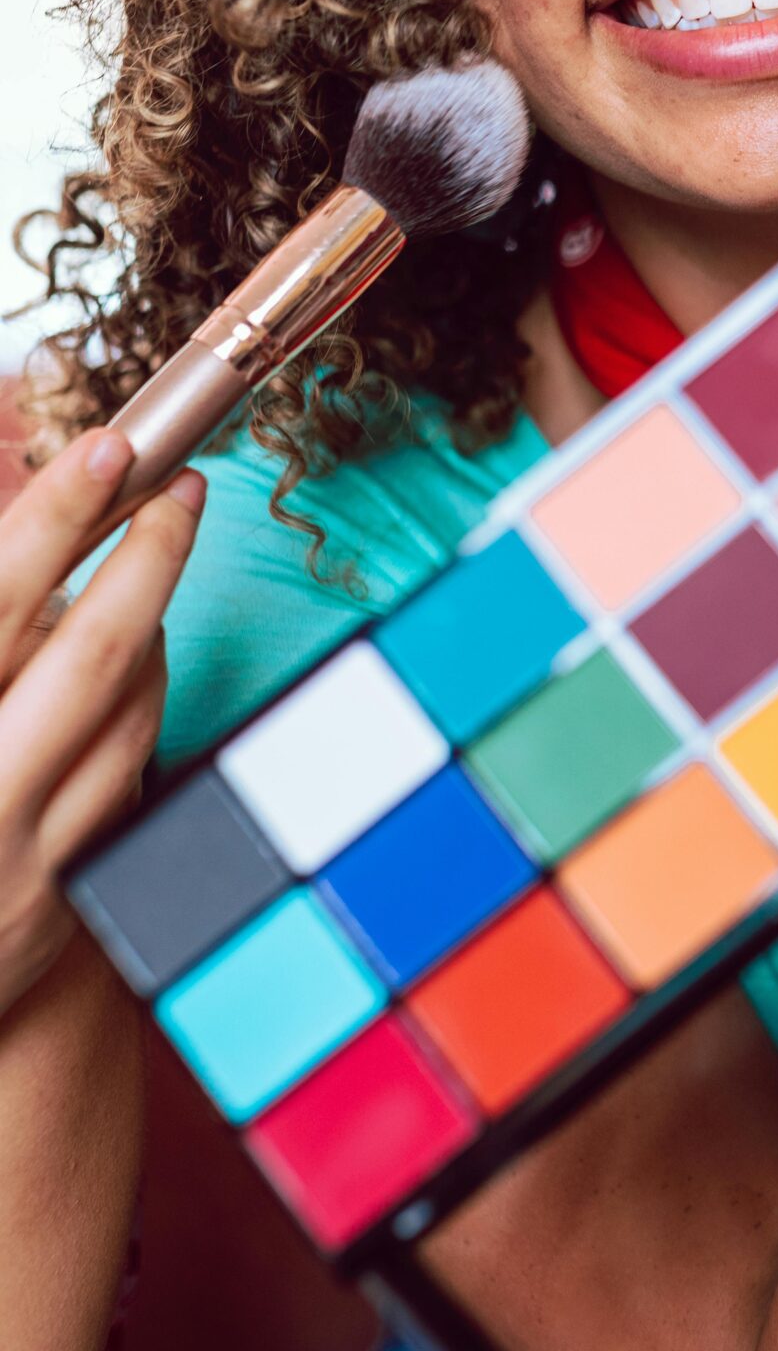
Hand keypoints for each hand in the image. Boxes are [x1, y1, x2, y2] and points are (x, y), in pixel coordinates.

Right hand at [0, 431, 203, 1019]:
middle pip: (91, 652)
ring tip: (152, 560)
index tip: (107, 447)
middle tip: (183, 482)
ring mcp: (20, 857)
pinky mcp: (56, 903)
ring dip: (153, 627)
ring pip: (128, 715)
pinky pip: (126, 777)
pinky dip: (138, 706)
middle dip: (149, 557)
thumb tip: (23, 505)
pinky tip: (134, 663)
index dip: (53, 516)